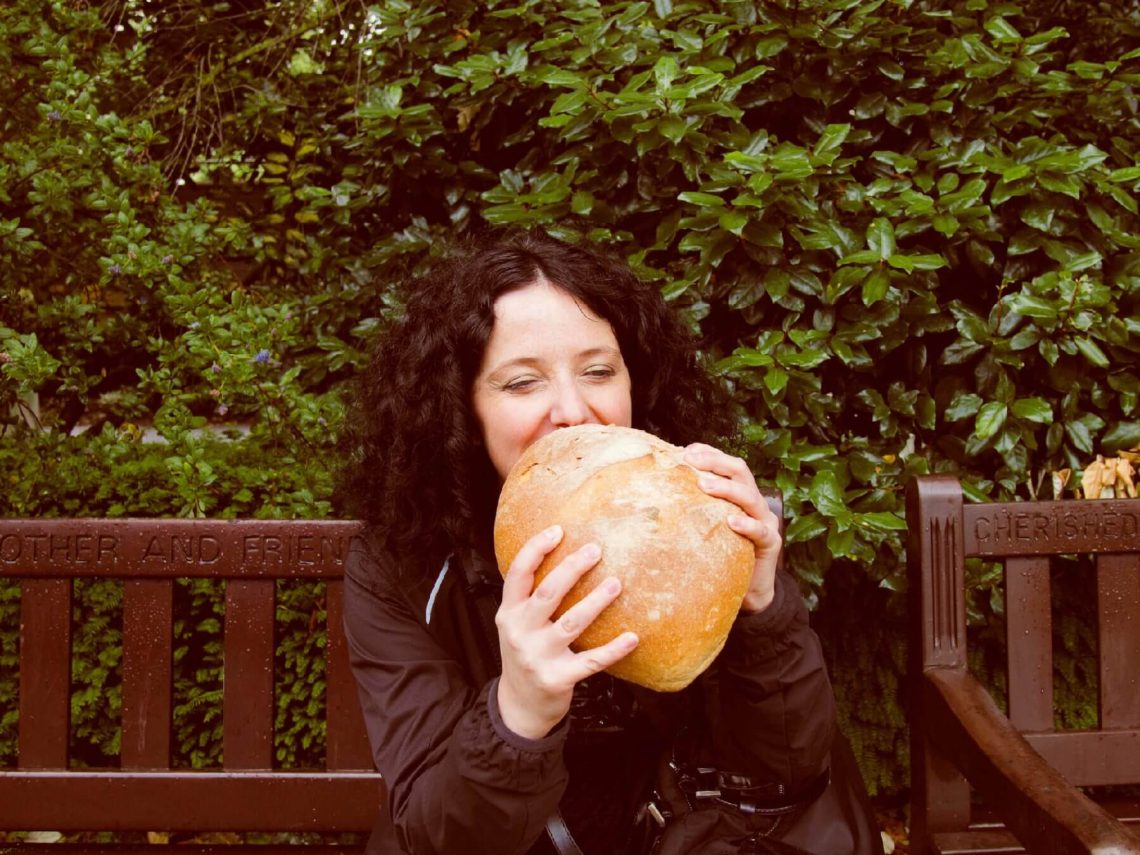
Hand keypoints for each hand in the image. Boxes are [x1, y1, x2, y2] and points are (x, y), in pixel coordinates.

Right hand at [495, 525, 638, 738]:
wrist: (520, 705)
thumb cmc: (526, 652)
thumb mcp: (516, 623)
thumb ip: (530, 596)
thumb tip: (564, 554)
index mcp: (509, 612)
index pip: (518, 573)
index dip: (536, 549)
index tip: (558, 530)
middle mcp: (520, 632)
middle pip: (548, 592)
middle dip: (572, 568)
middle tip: (596, 549)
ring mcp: (538, 656)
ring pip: (572, 623)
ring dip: (596, 601)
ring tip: (616, 583)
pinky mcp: (558, 678)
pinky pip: (591, 661)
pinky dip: (614, 649)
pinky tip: (632, 637)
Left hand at [683, 444, 782, 613]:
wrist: (748, 588)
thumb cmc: (722, 553)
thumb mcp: (707, 527)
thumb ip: (696, 508)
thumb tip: (659, 493)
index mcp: (741, 493)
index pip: (728, 465)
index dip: (711, 454)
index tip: (686, 450)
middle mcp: (755, 502)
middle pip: (740, 472)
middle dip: (715, 462)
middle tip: (690, 459)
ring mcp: (765, 521)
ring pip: (750, 497)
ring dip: (726, 488)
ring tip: (703, 484)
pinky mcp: (771, 543)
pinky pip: (761, 531)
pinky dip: (747, 524)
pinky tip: (731, 522)